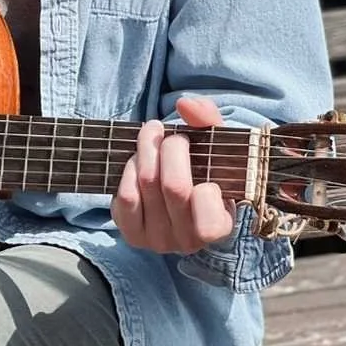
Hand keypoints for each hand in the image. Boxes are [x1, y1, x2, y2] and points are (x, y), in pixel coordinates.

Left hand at [111, 96, 234, 253]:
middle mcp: (189, 241)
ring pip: (146, 186)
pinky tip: (137, 160)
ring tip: (151, 138)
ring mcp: (159, 240)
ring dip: (146, 152)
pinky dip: (129, 170)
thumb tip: (186, 104)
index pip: (210, 222)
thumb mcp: (214, 144)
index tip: (198, 156)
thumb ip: (208, 120)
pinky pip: (125, 197)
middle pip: (173, 187)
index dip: (205, 189)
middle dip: (169, 148)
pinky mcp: (133, 234)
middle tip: (169, 133)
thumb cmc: (202, 167)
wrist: (178, 186)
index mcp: (219, 225)